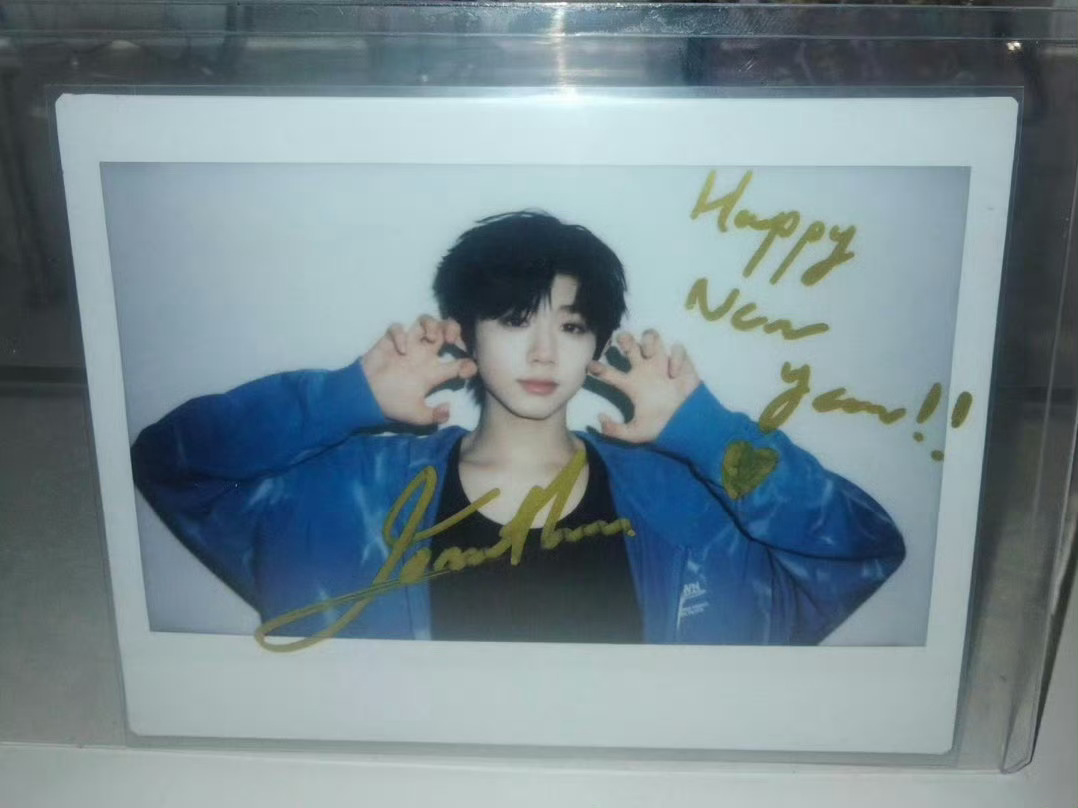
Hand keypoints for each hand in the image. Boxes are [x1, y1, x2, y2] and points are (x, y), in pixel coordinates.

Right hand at [361, 316, 476, 425]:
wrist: (366, 399)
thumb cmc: (392, 404)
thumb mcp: (416, 416)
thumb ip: (433, 416)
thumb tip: (448, 410)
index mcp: (434, 372)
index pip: (459, 362)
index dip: (468, 364)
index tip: (466, 370)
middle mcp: (425, 355)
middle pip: (446, 330)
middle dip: (454, 330)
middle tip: (452, 340)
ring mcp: (408, 346)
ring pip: (425, 321)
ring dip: (432, 324)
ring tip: (431, 338)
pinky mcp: (390, 341)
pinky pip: (397, 327)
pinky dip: (401, 334)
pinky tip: (401, 350)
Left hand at [588, 330, 700, 442]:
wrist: (687, 425)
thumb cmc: (661, 426)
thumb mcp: (635, 433)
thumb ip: (615, 431)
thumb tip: (599, 419)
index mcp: (631, 385)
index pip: (610, 373)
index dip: (599, 369)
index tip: (590, 366)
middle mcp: (644, 370)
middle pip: (629, 345)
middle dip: (624, 339)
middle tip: (623, 343)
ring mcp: (662, 364)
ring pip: (651, 336)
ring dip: (648, 339)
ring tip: (648, 353)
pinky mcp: (680, 362)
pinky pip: (677, 349)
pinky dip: (675, 358)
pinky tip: (674, 374)